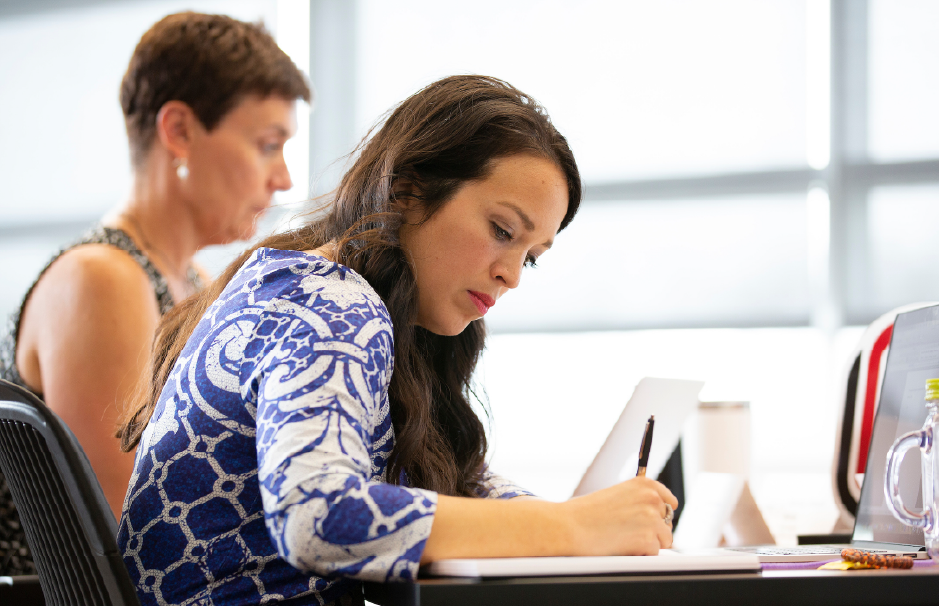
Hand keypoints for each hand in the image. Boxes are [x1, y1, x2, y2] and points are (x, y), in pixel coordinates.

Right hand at [560, 476, 677, 555]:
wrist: (569, 526)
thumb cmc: (584, 512)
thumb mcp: (616, 495)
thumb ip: (638, 501)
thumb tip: (654, 516)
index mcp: (645, 484)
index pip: (670, 501)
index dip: (660, 513)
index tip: (651, 519)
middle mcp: (652, 498)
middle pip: (668, 522)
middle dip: (653, 530)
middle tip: (628, 532)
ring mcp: (652, 518)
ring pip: (664, 539)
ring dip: (648, 543)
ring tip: (623, 539)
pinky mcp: (648, 539)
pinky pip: (654, 553)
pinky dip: (640, 554)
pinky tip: (622, 547)